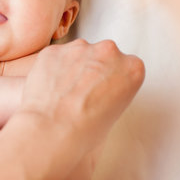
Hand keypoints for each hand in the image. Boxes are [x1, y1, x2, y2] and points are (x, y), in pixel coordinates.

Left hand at [20, 39, 144, 155]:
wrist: (53, 129)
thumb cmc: (85, 130)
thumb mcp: (114, 114)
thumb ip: (112, 94)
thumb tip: (98, 95)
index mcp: (131, 68)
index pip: (126, 66)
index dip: (113, 79)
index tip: (104, 90)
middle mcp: (107, 52)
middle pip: (102, 55)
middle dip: (93, 70)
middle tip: (82, 93)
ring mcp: (79, 48)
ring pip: (77, 53)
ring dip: (71, 67)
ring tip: (63, 93)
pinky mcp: (54, 50)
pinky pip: (54, 56)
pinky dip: (51, 68)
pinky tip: (49, 88)